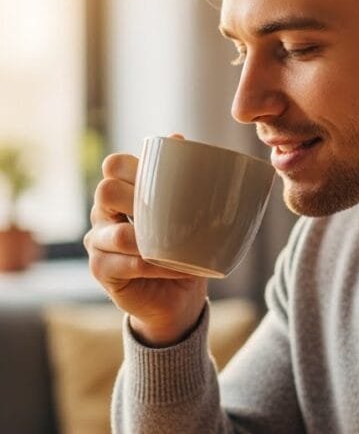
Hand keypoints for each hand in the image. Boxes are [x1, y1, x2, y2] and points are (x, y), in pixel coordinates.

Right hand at [83, 149, 206, 345]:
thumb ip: (180, 179)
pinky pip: (130, 264)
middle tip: (173, 214)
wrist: (178, 295)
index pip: (114, 165)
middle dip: (139, 200)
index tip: (168, 179)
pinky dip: (160, 265)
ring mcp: (98, 242)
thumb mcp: (186, 212)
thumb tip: (179, 138)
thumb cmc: (182, 248)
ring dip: (156, 242)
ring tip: (183, 250)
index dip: (134, 166)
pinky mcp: (101, 270)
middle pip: (106, 192)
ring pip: (119, 234)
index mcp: (121, 192)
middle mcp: (103, 213)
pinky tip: (180, 268)